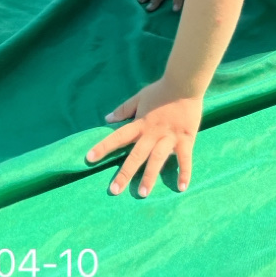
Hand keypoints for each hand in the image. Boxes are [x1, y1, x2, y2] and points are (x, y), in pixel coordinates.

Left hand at [86, 78, 201, 196]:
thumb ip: (124, 109)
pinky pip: (185, 158)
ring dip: (150, 176)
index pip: (118, 136)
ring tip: (142, 193)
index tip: (89, 158)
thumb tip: (107, 118)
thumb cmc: (161, 90)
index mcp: (140, 124)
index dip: (104, 147)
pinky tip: (181, 187)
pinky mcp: (186, 139)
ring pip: (157, 159)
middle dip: (125, 173)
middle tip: (114, 190)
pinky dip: (184, 172)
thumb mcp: (139, 97)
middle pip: (136, 155)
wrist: (185, 83)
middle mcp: (153, 133)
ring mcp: (169, 137)